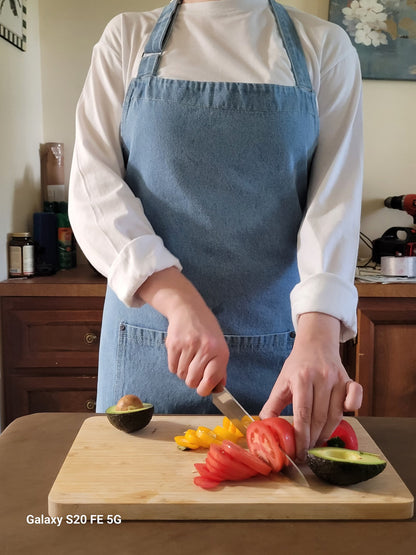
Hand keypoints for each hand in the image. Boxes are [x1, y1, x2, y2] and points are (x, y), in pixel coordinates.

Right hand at [137, 267, 228, 394]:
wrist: (188, 309)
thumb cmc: (206, 330)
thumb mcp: (219, 346)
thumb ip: (220, 368)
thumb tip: (217, 389)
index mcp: (220, 351)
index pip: (210, 380)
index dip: (205, 389)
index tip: (202, 388)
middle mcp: (205, 348)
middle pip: (193, 381)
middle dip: (192, 381)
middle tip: (194, 371)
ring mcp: (188, 346)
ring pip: (181, 375)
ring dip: (183, 372)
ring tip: (188, 359)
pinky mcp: (173, 344)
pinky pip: (172, 368)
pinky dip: (175, 366)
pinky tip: (180, 355)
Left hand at [259, 313, 361, 461]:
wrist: (316, 344)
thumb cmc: (297, 366)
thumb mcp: (281, 382)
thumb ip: (272, 405)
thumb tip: (263, 426)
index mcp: (302, 378)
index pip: (302, 414)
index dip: (301, 436)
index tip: (299, 452)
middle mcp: (321, 377)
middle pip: (319, 417)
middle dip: (313, 439)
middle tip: (307, 452)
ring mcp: (337, 378)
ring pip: (336, 414)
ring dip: (326, 433)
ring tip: (317, 443)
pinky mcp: (349, 380)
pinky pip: (355, 400)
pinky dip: (350, 412)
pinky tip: (338, 421)